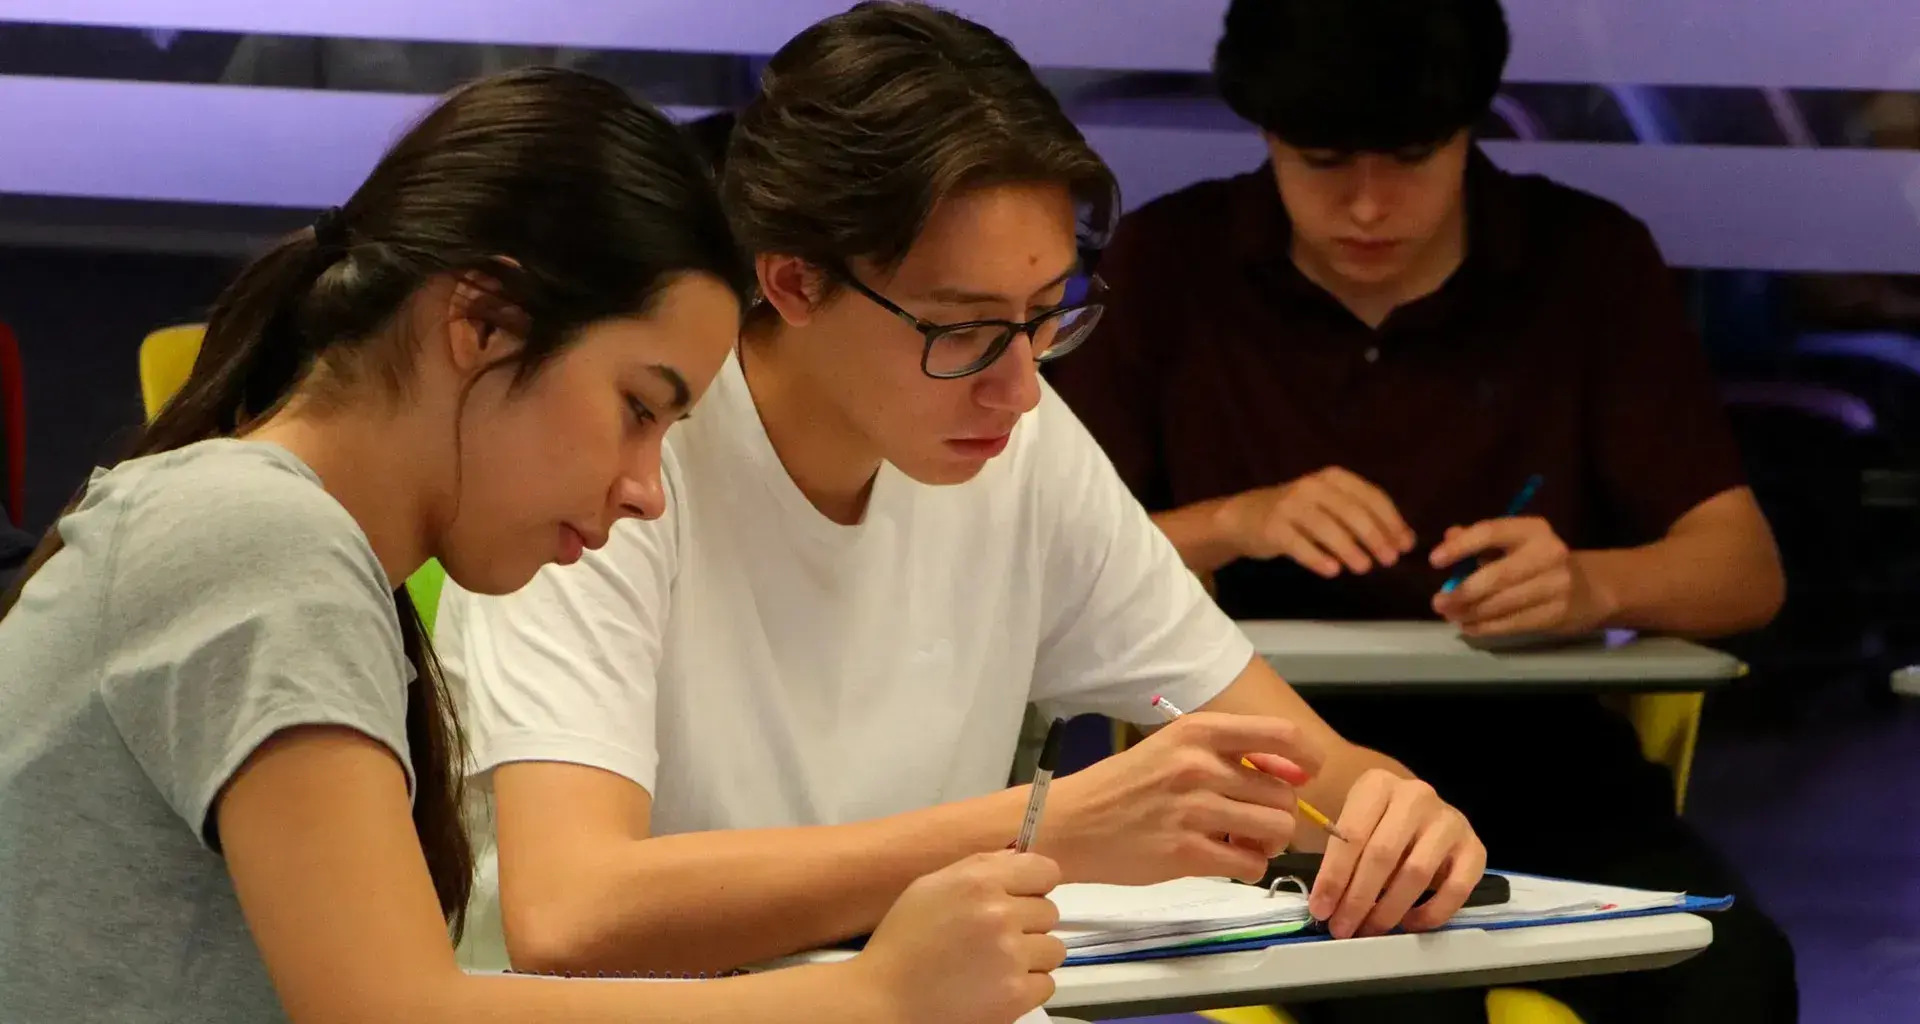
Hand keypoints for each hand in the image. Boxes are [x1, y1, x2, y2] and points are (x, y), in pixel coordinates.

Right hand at [854, 851, 1066, 1023]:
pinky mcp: (1016, 994)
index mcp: (978, 881)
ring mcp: (1011, 956)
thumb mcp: (930, 887)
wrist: (885, 1001)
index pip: (1046, 871)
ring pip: (1053, 949)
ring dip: (1031, 957)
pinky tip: (996, 986)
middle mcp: (1000, 914)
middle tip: (995, 938)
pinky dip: (1027, 987)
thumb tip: (1017, 857)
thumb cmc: (903, 943)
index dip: (1036, 885)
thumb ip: (978, 868)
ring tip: (996, 964)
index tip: (1024, 897)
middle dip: (1028, 924)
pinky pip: (1046, 984)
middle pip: (1050, 912)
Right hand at [1044, 713, 1321, 884]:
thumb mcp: (1170, 749)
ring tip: (1243, 842)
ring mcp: (1194, 811)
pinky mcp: (1186, 854)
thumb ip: (1225, 754)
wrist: (1069, 823)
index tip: (1306, 774)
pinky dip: (1248, 867)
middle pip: (1284, 794)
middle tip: (1254, 821)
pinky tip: (1227, 860)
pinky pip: (1251, 865)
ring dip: (1268, 842)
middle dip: (1279, 813)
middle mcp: (1200, 766)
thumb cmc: (1121, 785)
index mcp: (1197, 732)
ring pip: (1276, 830)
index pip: (1281, 735)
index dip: (1306, 758)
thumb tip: (1287, 774)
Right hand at [1220, 468, 1415, 577]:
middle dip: (1376, 537)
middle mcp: (1312, 486)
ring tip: (1365, 568)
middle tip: (1390, 560)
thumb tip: (1405, 540)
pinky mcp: (1272, 528)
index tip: (1405, 546)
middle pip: (1352, 512)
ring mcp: (1290, 506)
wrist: (1245, 517)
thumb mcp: (1331, 506)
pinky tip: (1332, 571)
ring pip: (1327, 528)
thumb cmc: (1298, 514)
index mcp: (1333, 477)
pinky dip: (1317, 558)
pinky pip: (1299, 545)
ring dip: (1350, 549)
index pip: (1371, 496)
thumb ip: (1365, 519)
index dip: (1392, 522)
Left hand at [1309, 770, 1485, 938]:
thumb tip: (1324, 904)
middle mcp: (1416, 796)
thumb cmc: (1376, 824)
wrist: (1422, 814)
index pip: (1351, 834)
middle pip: (1383, 854)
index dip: (1333, 876)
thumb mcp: (1351, 823)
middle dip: (1358, 898)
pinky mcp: (1475, 848)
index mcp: (1377, 785)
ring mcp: (1449, 821)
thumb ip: (1337, 855)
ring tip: (1369, 930)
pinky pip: (1456, 889)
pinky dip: (1431, 912)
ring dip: (1389, 909)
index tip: (1320, 910)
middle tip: (1342, 928)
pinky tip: (1409, 923)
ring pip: (1417, 872)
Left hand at [1429, 516, 1613, 636]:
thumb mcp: (1512, 542)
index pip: (1490, 532)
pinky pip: (1512, 623)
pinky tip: (1469, 626)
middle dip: (1462, 592)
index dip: (1460, 547)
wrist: (1587, 587)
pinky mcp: (1556, 613)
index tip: (1434, 561)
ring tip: (1450, 616)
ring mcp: (1556, 586)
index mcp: (1532, 529)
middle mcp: (1548, 553)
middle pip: (1495, 576)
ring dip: (1470, 613)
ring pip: (1502, 604)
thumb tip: (1448, 538)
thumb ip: (1478, 539)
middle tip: (1437, 602)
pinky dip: (1485, 627)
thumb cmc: (1535, 561)